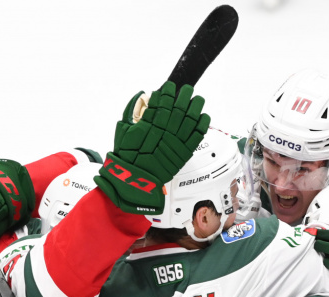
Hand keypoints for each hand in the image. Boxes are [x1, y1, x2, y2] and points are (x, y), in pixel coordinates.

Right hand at [95, 81, 210, 213]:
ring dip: (196, 106)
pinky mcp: (185, 152)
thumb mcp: (124, 130)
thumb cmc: (128, 156)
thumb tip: (142, 96)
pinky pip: (197, 135)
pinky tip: (204, 116)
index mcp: (151, 122)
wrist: (136, 178)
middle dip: (184, 95)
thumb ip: (133, 112)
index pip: (163, 100)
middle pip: (179, 107)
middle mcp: (165, 129)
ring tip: (198, 99)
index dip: (168, 91)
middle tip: (188, 89)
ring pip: (191, 118)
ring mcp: (176, 140)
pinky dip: (202, 124)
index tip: (170, 86)